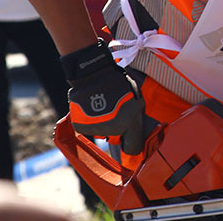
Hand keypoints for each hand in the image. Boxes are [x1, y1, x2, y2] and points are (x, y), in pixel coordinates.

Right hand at [60, 40, 145, 154]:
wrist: (93, 74)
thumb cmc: (118, 83)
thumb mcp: (137, 98)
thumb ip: (138, 117)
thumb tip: (141, 129)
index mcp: (130, 123)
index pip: (134, 148)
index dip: (133, 145)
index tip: (132, 142)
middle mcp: (113, 130)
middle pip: (117, 140)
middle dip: (119, 132)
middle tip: (117, 115)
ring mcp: (96, 129)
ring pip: (103, 134)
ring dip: (105, 125)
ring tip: (105, 107)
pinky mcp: (82, 127)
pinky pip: (90, 129)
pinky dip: (92, 121)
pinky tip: (94, 108)